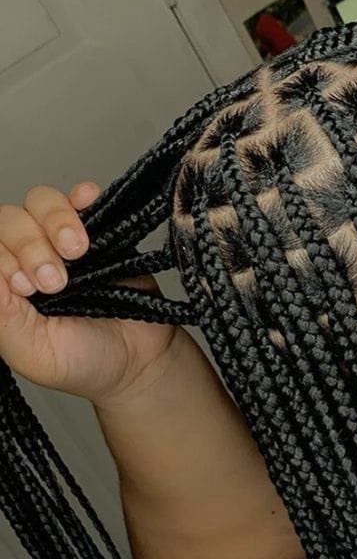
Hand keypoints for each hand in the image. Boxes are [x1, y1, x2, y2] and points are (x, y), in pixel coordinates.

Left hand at [0, 182, 178, 405]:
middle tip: (57, 282)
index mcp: (7, 287)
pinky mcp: (100, 233)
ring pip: (41, 203)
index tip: (28, 289)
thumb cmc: (85, 363)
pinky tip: (87, 201)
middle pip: (10, 221)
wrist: (141, 362)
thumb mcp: (32, 352)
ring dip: (56, 220)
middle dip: (30, 246)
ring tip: (77, 251)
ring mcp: (63, 243)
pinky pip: (84, 198)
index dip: (5, 260)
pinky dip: (83, 195)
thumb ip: (2, 315)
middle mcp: (29, 259)